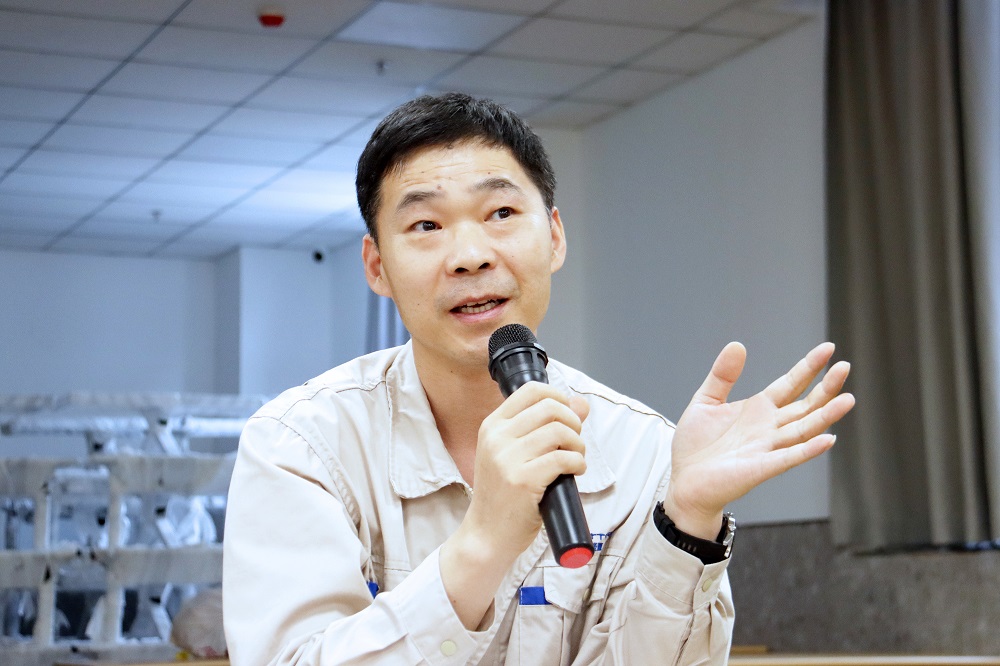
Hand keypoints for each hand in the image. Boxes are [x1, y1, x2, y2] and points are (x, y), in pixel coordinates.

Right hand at [463, 382, 589, 558]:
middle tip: (574, 442)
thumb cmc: (503, 495)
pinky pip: (563, 458)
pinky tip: (574, 472)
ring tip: (575, 458)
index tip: (568, 416)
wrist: (485, 535)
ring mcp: (507, 459)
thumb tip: (580, 403)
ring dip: (578, 444)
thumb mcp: (512, 455)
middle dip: (573, 422)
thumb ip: (543, 427)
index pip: (531, 390)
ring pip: (559, 431)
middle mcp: (497, 438)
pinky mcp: (523, 480)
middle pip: (550, 408)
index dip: (559, 397)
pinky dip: (577, 463)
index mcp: (492, 426)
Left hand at [662, 342, 853, 538]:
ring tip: (848, 399)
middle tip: (845, 366)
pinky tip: (828, 439)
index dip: (808, 367)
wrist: (684, 481)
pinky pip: (789, 457)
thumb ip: (722, 375)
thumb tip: (737, 345)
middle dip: (826, 387)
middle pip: (806, 405)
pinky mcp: (761, 468)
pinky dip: (808, 449)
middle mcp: (769, 427)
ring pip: (805, 429)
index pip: (790, 384)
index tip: (828, 348)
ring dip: (827, 416)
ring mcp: (768, 448)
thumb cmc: (696, 445)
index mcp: (758, 409)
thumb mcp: (705, 401)